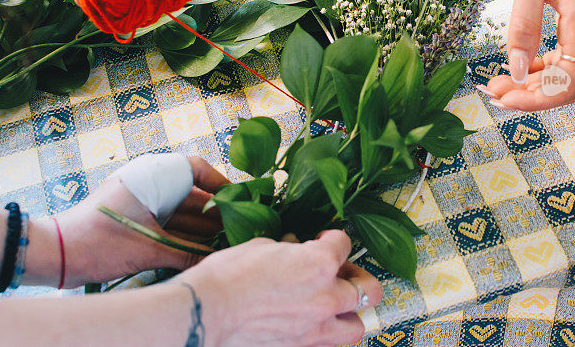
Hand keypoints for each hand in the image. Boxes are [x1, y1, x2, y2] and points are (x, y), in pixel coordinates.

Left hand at [43, 156, 227, 286]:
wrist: (55, 255)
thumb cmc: (99, 241)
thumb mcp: (149, 249)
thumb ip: (187, 253)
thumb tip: (217, 259)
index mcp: (153, 176)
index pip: (197, 168)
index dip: (221, 183)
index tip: (240, 199)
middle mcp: (150, 184)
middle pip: (193, 194)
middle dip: (215, 213)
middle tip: (239, 229)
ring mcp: (142, 202)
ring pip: (181, 212)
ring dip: (201, 228)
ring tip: (225, 243)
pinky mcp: (136, 220)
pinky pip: (168, 224)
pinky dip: (185, 236)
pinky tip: (202, 251)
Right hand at [180, 230, 382, 346]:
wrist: (206, 311)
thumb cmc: (228, 275)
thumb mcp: (262, 247)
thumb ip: (289, 250)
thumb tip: (294, 250)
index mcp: (319, 263)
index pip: (344, 244)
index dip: (333, 239)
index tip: (324, 240)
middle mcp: (326, 296)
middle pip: (368, 289)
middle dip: (358, 278)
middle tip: (343, 273)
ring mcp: (316, 328)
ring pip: (357, 326)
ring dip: (350, 313)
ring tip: (336, 305)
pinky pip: (326, 344)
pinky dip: (324, 334)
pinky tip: (310, 324)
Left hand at [481, 0, 574, 110]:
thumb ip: (522, 25)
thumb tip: (514, 69)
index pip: (565, 85)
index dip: (533, 101)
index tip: (499, 96)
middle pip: (565, 84)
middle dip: (528, 95)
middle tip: (489, 90)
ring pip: (564, 71)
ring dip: (532, 82)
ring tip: (496, 80)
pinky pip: (564, 53)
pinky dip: (540, 64)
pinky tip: (516, 61)